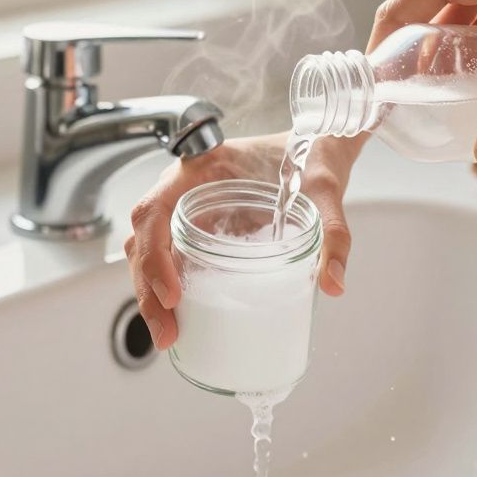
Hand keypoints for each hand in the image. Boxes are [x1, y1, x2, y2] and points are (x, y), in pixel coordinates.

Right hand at [125, 133, 361, 348]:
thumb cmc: (309, 155)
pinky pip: (168, 256)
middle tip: (168, 333)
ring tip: (170, 333)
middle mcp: (182, 188)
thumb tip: (334, 283)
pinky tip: (181, 318)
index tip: (174, 293)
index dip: (154, 254)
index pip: (154, 211)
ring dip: (151, 293)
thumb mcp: (324, 190)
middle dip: (148, 289)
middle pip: (142, 239)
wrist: (313, 143)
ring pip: (147, 251)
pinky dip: (165, 287)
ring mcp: (186, 208)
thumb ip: (332, 233)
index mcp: (200, 169)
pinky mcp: (197, 227)